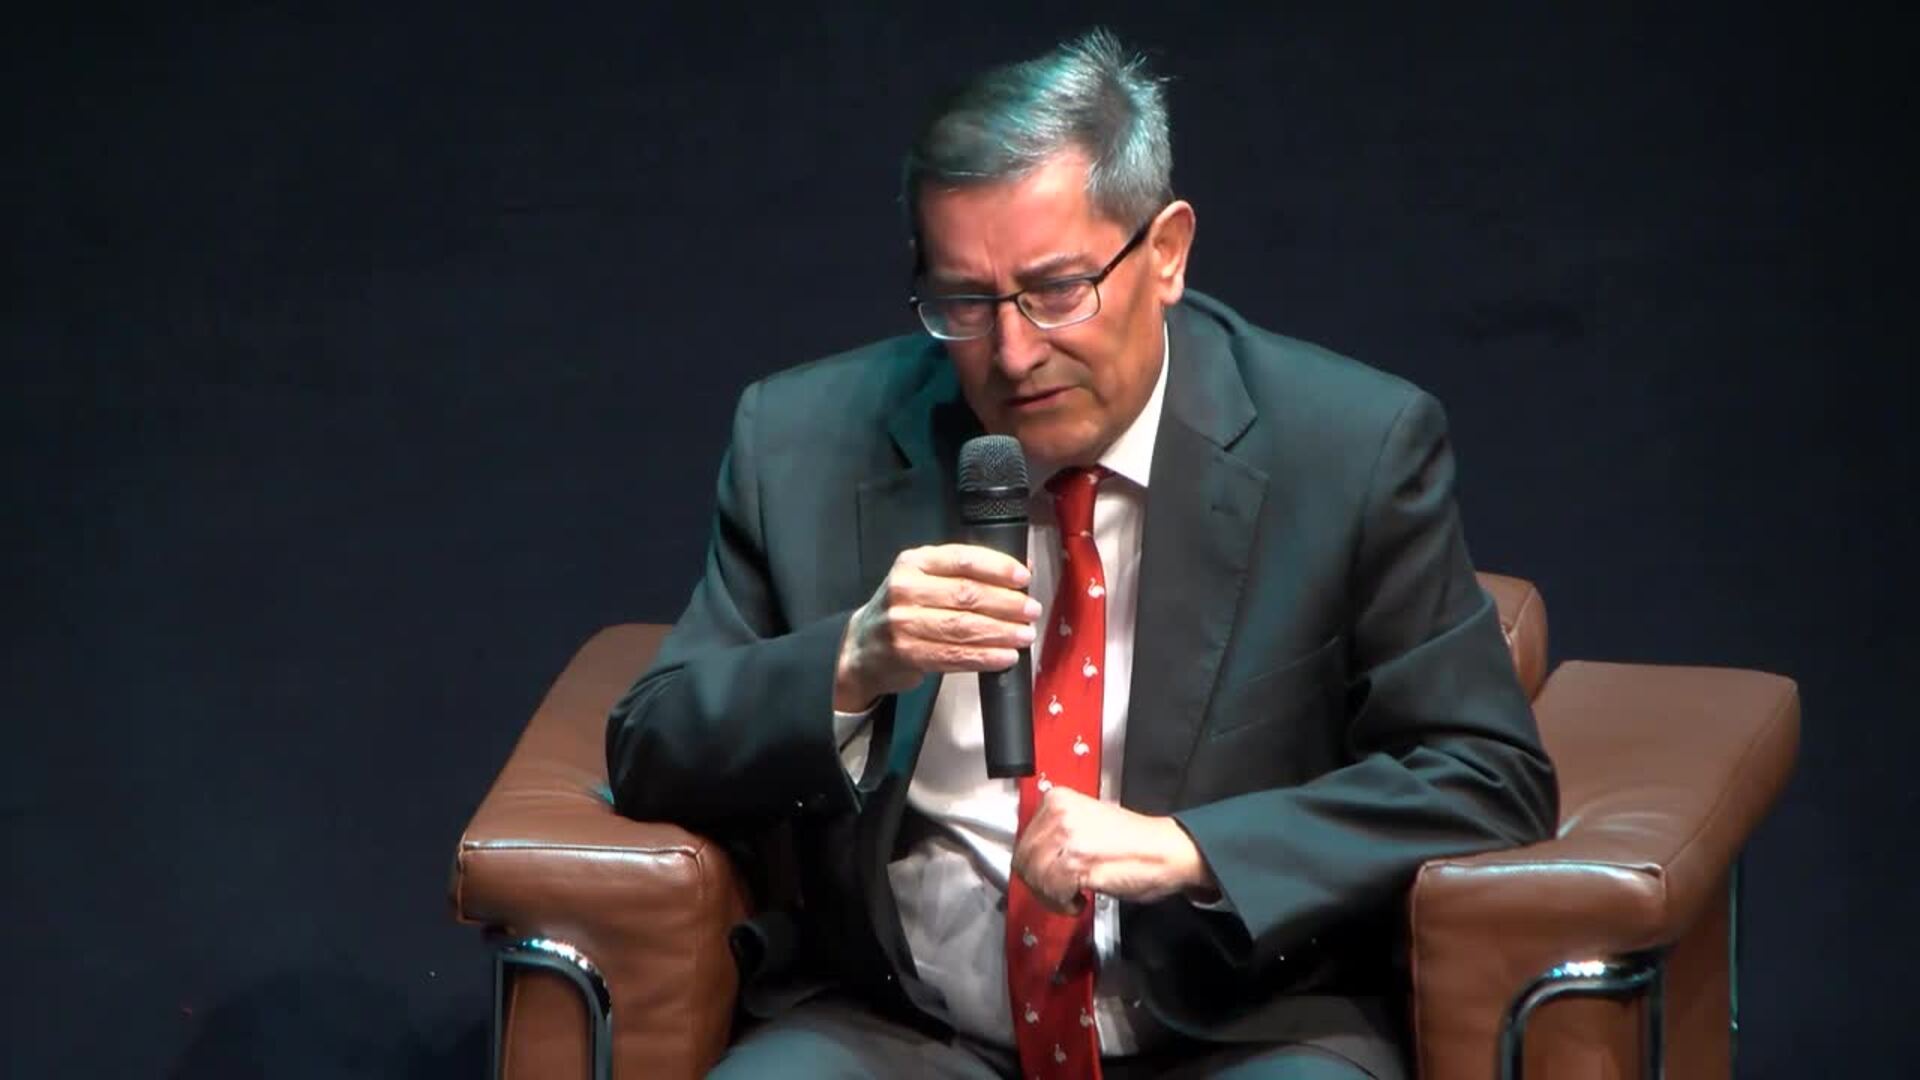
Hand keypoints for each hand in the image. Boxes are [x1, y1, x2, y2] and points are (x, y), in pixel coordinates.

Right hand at [833, 544, 1042, 710]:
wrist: (863, 647)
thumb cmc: (905, 609)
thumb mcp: (926, 579)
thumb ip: (966, 573)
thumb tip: (1022, 569)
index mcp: (914, 562)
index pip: (962, 559)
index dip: (997, 567)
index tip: (1024, 577)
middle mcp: (906, 588)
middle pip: (966, 594)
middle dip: (1006, 604)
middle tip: (1031, 611)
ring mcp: (903, 623)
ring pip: (963, 627)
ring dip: (1001, 633)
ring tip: (1025, 635)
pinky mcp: (908, 653)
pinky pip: (955, 655)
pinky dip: (985, 658)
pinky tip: (1005, 657)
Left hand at [1010, 787, 1217, 912]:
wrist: (1167, 852)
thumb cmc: (1133, 842)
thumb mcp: (1086, 821)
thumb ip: (1057, 831)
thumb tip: (1032, 853)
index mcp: (1058, 799)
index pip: (1023, 840)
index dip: (1033, 865)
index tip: (1047, 875)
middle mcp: (1059, 814)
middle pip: (1025, 860)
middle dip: (1039, 883)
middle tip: (1060, 892)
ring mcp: (1067, 837)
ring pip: (1035, 877)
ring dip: (1051, 895)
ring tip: (1072, 896)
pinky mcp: (1078, 861)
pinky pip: (1052, 891)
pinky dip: (1063, 903)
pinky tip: (1080, 899)